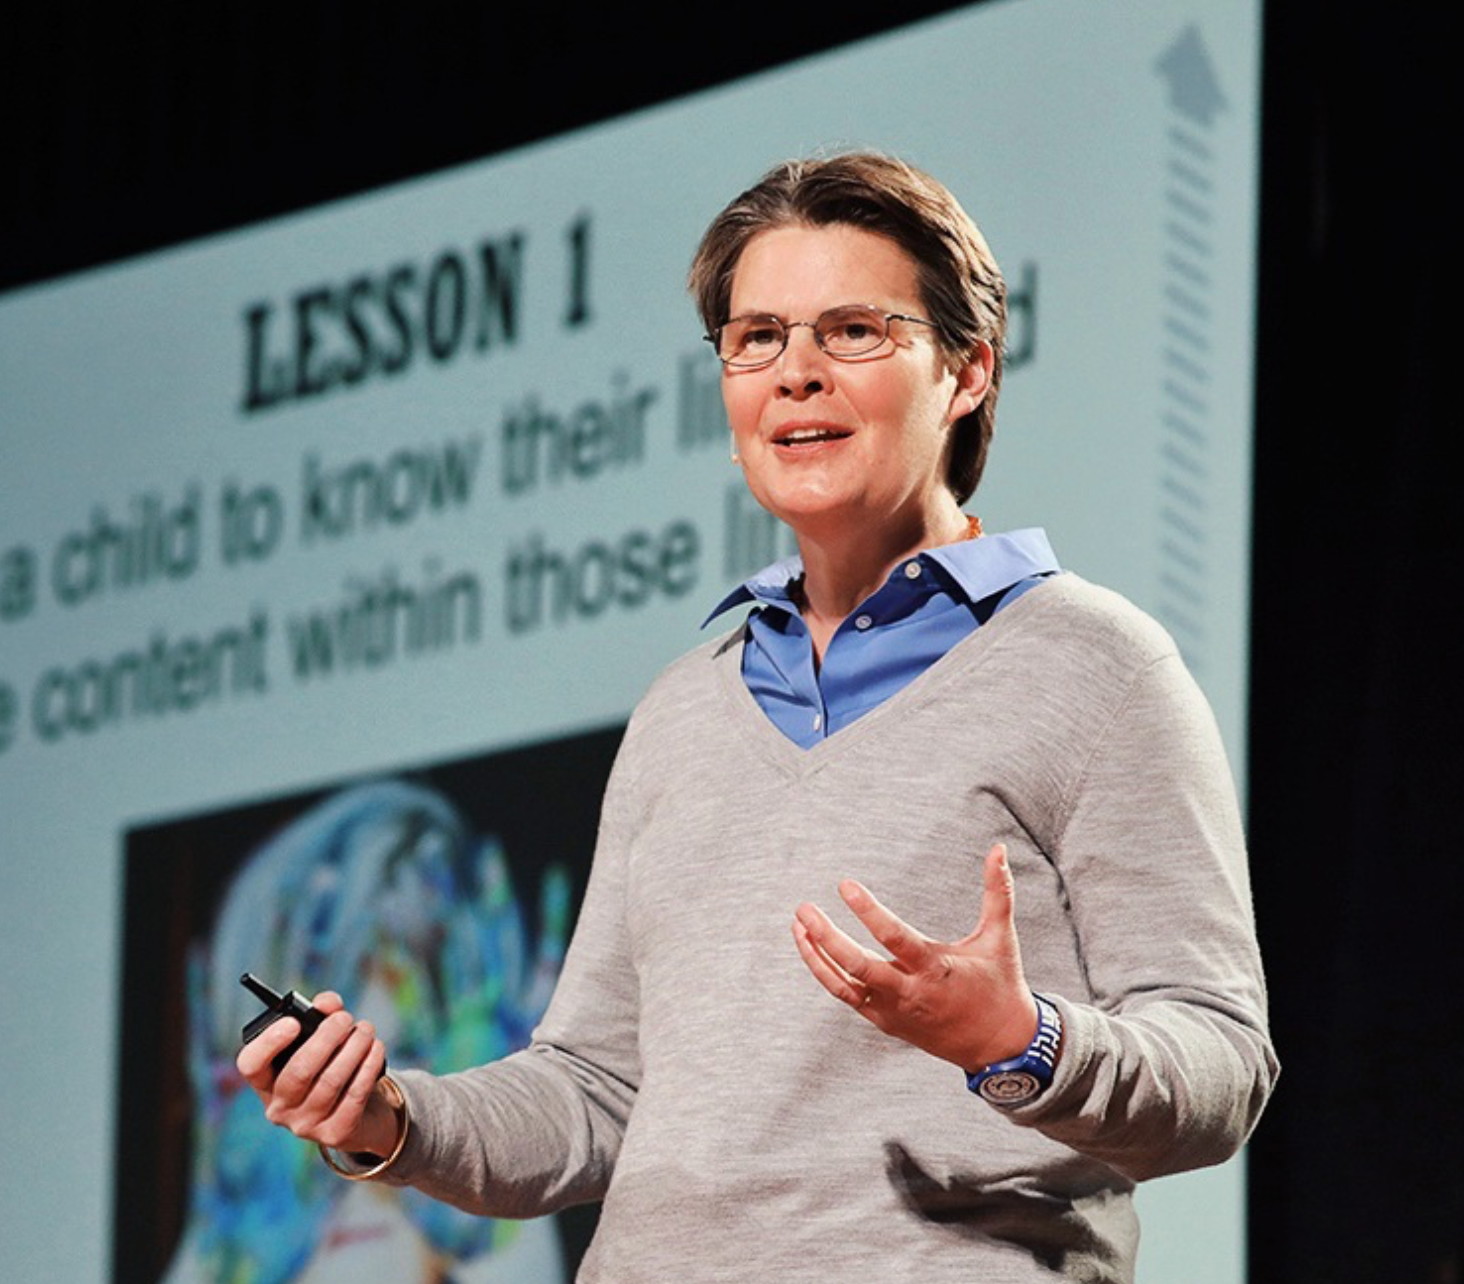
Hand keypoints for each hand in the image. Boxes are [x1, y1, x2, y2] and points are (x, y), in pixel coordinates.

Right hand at [236, 991, 396, 1154]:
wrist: (359, 1114)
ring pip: (331, 1082)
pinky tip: (376, 1048)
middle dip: (327, 1038)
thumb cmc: (331, 1067)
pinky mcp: (335, 1134)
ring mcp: (306, 1126)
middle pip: (299, 1071)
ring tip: (366, 1030)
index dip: (269, 1043)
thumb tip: (328, 1003)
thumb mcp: (321, 1040)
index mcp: (266, 1082)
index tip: (293, 1022)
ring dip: (354, 1048)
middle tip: (345, 1018)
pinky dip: (368, 1066)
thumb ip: (321, 1014)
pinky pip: (354, 1095)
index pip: (251, 1065)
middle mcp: (279, 1108)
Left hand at [792, 844, 1040, 1071]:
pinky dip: (826, 973)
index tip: (844, 885)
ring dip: (816, 956)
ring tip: (798, 925)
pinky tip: (812, 948)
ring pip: (843, 986)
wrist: (999, 1046)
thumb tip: (998, 848)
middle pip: (858, 966)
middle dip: (826, 938)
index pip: (893, 938)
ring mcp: (894, 1011)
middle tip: (804, 908)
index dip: (868, 911)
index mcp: (935, 968)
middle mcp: (909, 992)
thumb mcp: (1001, 937)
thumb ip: (997, 891)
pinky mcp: (886, 1022)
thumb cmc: (1000, 985)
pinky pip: (847, 997)